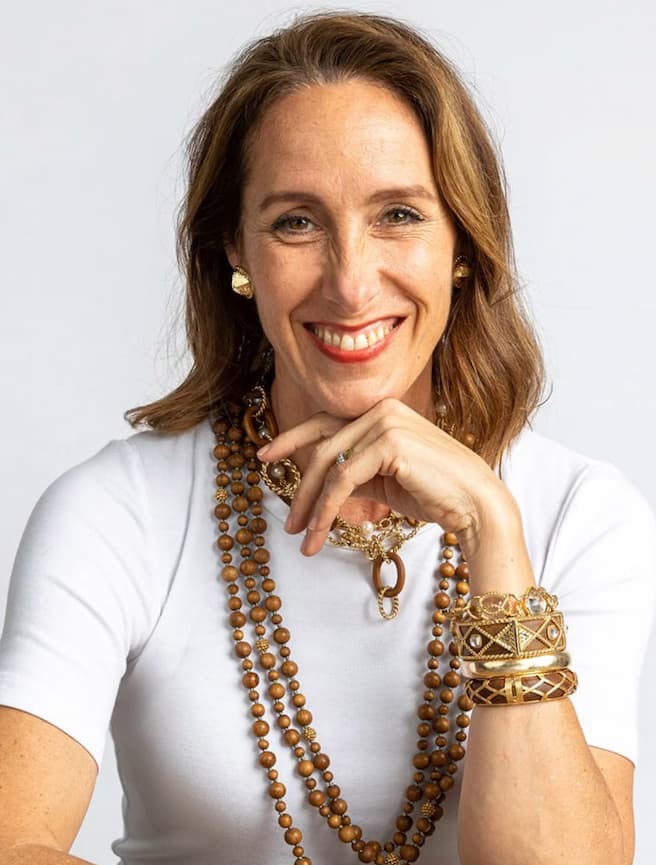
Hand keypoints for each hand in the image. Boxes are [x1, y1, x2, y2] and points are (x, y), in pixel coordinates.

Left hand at [257, 397, 515, 560]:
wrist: (475, 504)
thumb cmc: (434, 494)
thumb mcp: (385, 478)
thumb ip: (354, 471)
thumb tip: (319, 484)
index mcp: (381, 412)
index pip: (326, 423)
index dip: (292, 439)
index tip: (265, 456)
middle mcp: (381, 409)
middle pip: (322, 446)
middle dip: (299, 487)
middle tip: (289, 523)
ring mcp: (385, 422)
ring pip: (328, 466)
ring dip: (311, 507)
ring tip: (303, 539)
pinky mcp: (388, 442)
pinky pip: (342, 480)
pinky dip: (325, 509)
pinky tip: (319, 534)